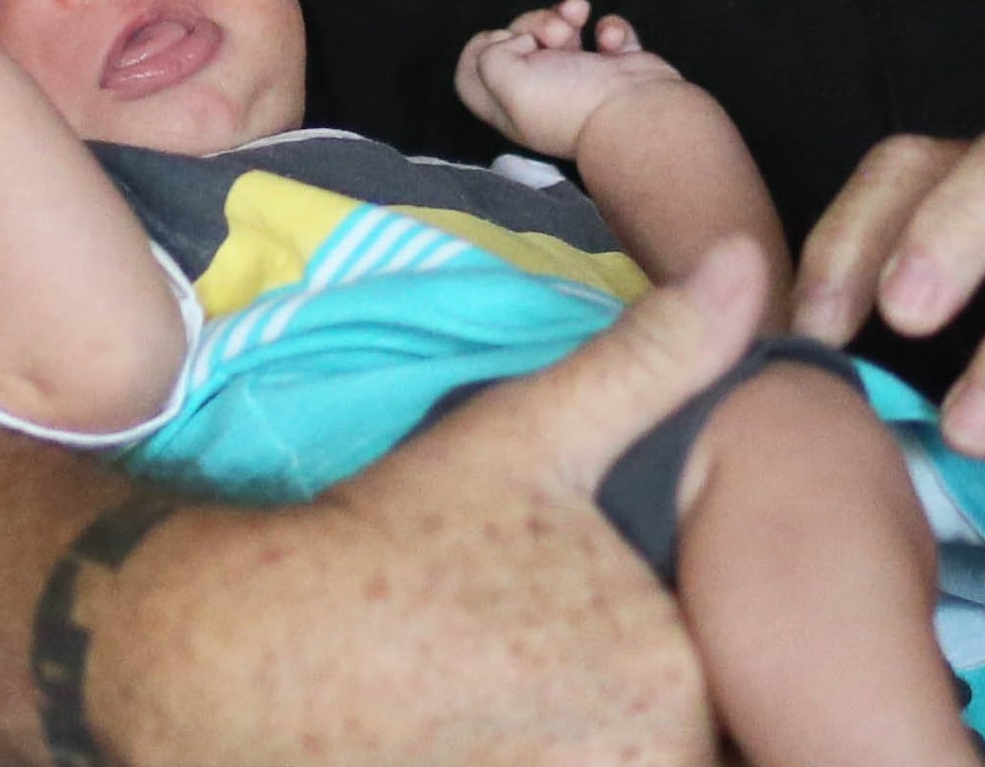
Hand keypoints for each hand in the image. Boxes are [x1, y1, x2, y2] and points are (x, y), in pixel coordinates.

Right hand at [86, 240, 777, 766]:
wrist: (244, 647)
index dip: (694, 665)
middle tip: (556, 666)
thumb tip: (737, 268)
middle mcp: (640, 760)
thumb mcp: (527, 437)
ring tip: (520, 707)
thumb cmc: (393, 541)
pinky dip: (542, 761)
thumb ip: (650, 361)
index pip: (740, 694)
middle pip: (690, 741)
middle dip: (651, 713)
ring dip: (597, 739)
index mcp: (675, 674)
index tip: (634, 637)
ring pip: (625, 764)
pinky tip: (489, 736)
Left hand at [454, 0, 691, 158]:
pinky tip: (611, 41)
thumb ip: (489, 56)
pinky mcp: (618, 67)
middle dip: (532, 22)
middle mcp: (543, 93)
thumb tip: (514, 43)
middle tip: (552, 32)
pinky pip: (607, 33)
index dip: (477, 51)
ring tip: (578, 16)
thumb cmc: (567, 102)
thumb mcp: (503, 80)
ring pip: (562, 31)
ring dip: (566, 15)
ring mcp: (582, 78)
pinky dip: (609, 28)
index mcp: (510, 105)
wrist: (635, 113)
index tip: (497, 41)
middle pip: (518, 42)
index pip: (472, 77)